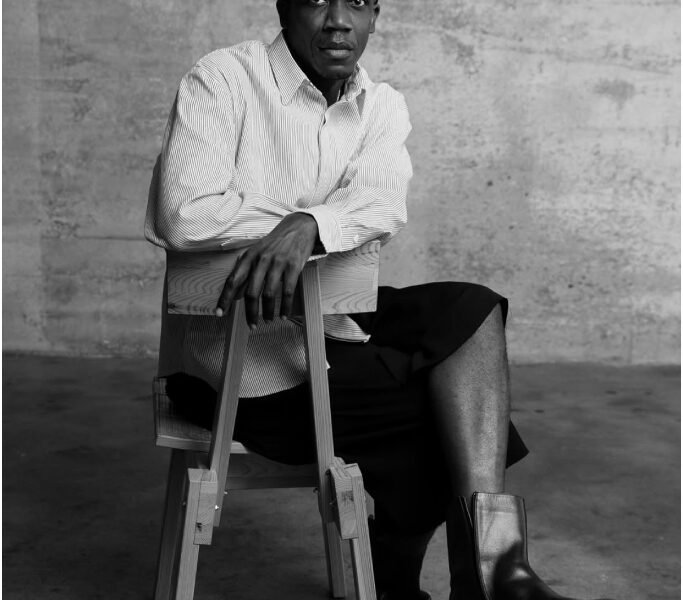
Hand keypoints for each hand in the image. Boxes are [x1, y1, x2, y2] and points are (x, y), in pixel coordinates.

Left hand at [215, 213, 319, 327]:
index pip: (232, 280)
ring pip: (269, 294)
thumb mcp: (257, 252)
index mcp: (248, 257)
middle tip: (252, 325)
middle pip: (251, 292)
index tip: (219, 313)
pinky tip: (284, 314)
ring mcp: (277, 262)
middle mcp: (260, 260)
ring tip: (269, 320)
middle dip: (250, 312)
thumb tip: (234, 295)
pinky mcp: (293, 266)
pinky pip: (287, 291)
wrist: (298, 227)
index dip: (225, 298)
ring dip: (268, 311)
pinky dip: (285, 306)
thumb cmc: (275, 243)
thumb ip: (246, 271)